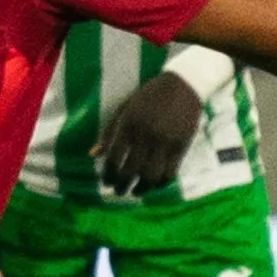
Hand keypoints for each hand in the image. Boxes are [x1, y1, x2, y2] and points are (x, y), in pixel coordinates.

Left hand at [97, 71, 204, 193]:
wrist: (183, 84)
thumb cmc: (150, 95)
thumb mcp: (125, 108)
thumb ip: (109, 131)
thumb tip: (93, 155)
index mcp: (128, 124)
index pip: (114, 158)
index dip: (108, 174)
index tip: (106, 182)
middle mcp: (145, 135)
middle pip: (130, 171)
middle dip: (122, 185)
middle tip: (118, 192)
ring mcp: (164, 142)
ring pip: (151, 176)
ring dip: (142, 188)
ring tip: (136, 192)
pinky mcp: (181, 146)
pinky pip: (170, 172)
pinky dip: (161, 183)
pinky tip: (155, 184)